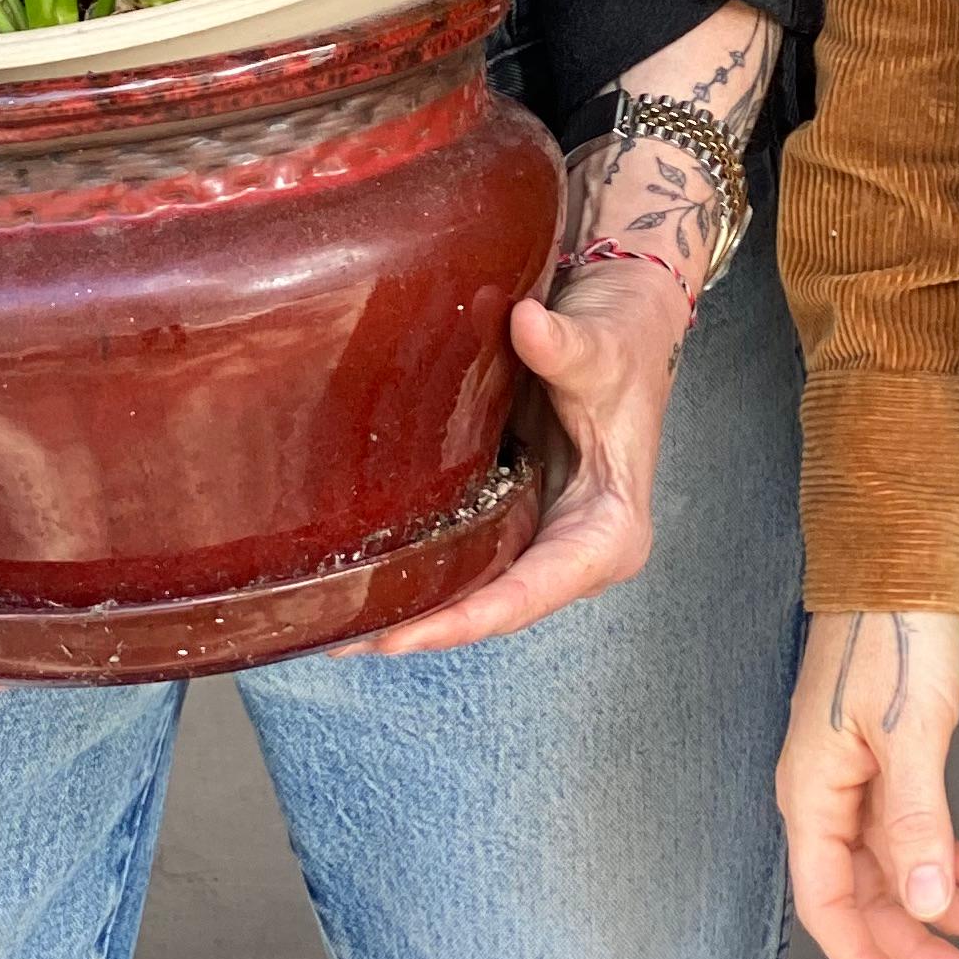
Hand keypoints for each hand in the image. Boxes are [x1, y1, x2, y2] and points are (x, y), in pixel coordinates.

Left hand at [342, 255, 689, 657]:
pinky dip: (416, 563)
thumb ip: (565, 348)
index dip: (462, 620)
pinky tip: (358, 571)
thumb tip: (526, 324)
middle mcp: (574, 550)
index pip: (530, 594)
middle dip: (421, 628)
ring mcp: (539, 532)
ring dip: (409, 606)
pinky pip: (460, 550)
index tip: (397, 639)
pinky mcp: (511, 508)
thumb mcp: (602, 349)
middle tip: (339, 641)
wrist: (624, 317)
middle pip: (493, 606)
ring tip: (333, 624)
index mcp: (609, 534)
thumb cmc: (625, 342)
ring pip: (471, 587)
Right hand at [778, 609, 958, 958]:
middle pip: (862, 896)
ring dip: (937, 903)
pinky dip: (937, 857)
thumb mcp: (911, 733)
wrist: (900, 558)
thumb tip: (924, 907)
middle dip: (917, 944)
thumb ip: (916, 823)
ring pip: (888, 864)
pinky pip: (902, 828)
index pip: (828, 906)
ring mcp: (849, 773)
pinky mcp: (877, 753)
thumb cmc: (896, 635)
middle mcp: (822, 791)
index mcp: (811, 792)